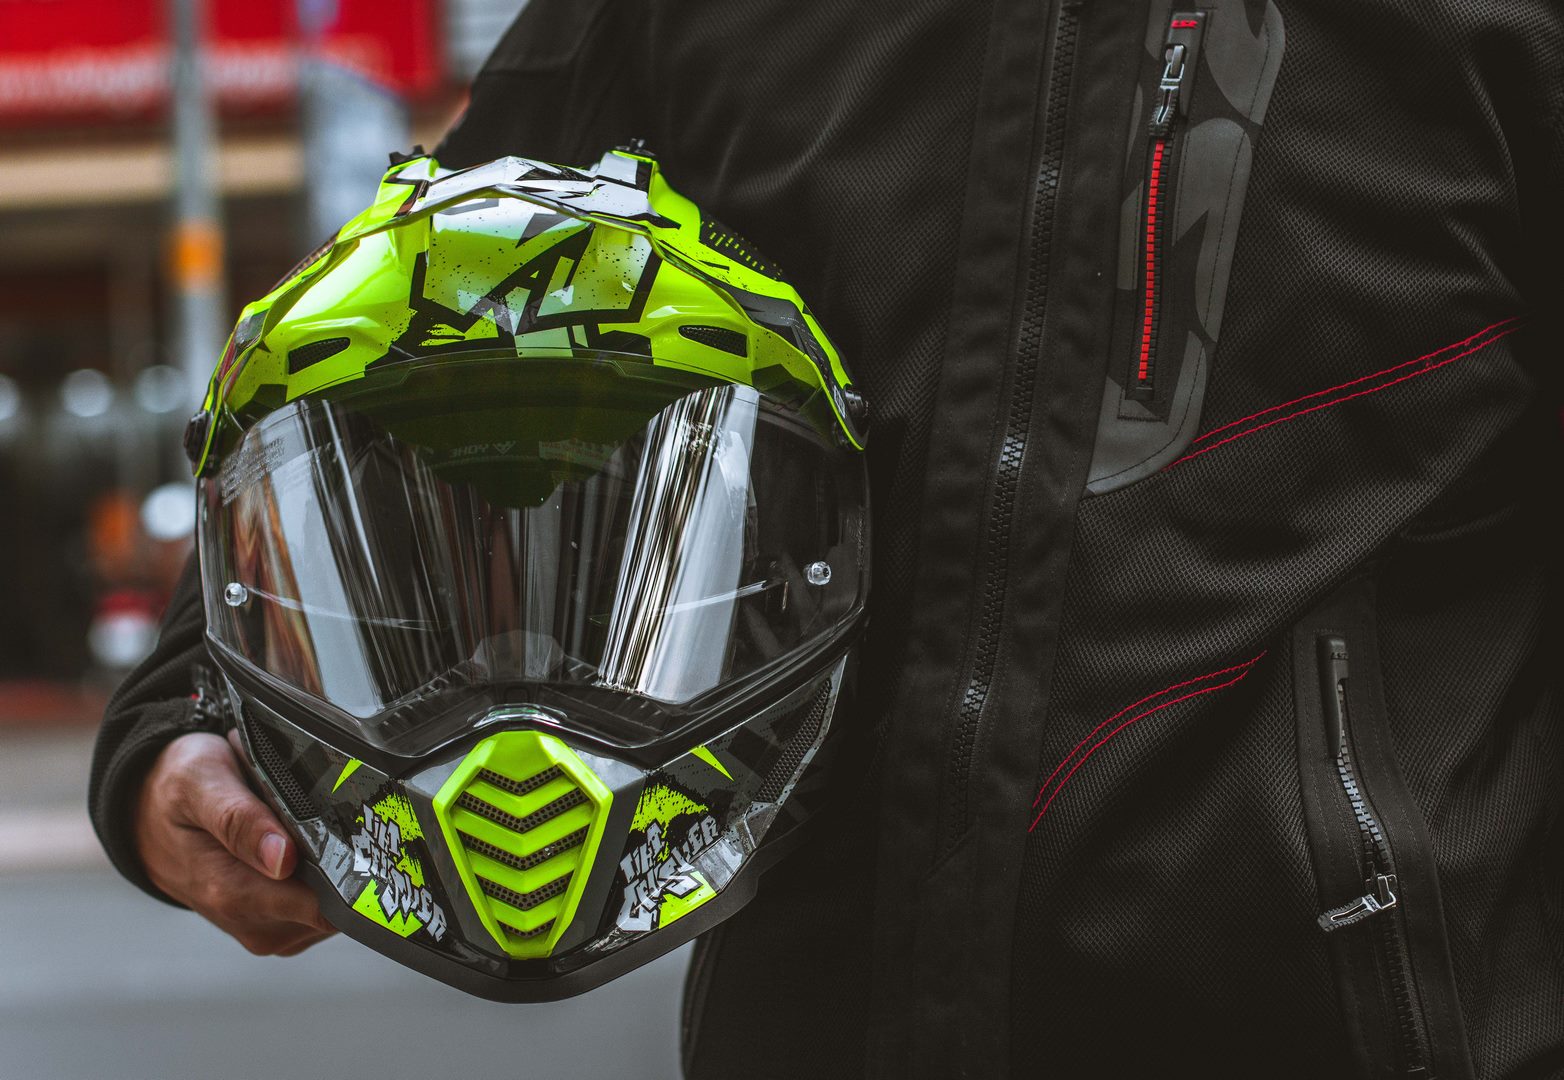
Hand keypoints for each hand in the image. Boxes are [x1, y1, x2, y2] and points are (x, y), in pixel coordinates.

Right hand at [134, 731, 335, 955]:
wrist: (147, 817)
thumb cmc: (176, 792)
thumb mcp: (199, 783)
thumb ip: (238, 820)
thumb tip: (282, 859)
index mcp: (230, 892)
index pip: (318, 907)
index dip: (352, 877)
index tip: (372, 841)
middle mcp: (251, 923)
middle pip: (333, 909)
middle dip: (350, 867)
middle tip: (352, 817)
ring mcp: (265, 929)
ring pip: (332, 912)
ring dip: (339, 871)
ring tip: (321, 825)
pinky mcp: (276, 926)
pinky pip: (321, 910)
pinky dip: (328, 878)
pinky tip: (316, 846)